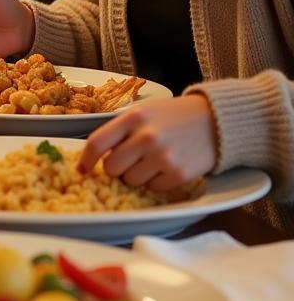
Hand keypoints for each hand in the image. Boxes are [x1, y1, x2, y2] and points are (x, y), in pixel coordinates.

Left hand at [78, 95, 218, 191]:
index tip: (83, 169)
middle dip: (115, 167)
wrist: (217, 120)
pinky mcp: (179, 174)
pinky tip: (166, 166)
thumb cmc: (174, 116)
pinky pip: (152, 187)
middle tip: (129, 160)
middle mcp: (146, 137)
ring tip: (151, 160)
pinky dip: (155, 181)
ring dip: (135, 175)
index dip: (85, 160)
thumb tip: (94, 155)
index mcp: (133, 118)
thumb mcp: (144, 112)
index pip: (97, 143)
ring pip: (130, 180)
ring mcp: (163, 157)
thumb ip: (120, 130)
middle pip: (111, 167)